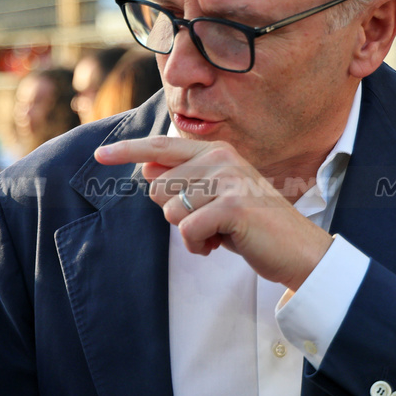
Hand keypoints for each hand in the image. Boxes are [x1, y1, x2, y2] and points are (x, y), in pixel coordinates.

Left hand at [95, 136, 332, 288]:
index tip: (99, 155)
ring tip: (218, 233)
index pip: (162, 146)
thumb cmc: (252, 226)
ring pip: (171, 211)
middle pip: (158, 187)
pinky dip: (198, 246)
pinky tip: (220, 245)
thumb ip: (184, 182)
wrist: (296, 249)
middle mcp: (221, 158)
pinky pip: (188, 230)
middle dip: (174, 214)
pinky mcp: (232, 205)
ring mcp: (228, 180)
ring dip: (189, 232)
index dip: (127, 150)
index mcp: (217, 152)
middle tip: (208, 223)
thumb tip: (146, 168)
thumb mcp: (215, 199)